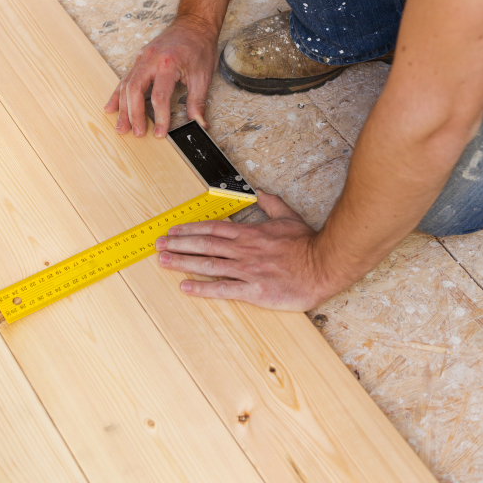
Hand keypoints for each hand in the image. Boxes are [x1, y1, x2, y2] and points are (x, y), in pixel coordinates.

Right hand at [104, 14, 218, 137]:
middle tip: (136, 133)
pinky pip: (125, 78)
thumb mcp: (203, 76)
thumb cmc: (199, 47)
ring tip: (121, 127)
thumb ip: (197, 102)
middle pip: (136, 91)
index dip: (159, 117)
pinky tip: (111, 108)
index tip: (160, 132)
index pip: (159, 96)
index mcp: (168, 64)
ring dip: (122, 108)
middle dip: (134, 114)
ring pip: (127, 85)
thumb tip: (199, 124)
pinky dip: (117, 95)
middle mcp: (151, 60)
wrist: (194, 24)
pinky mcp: (139, 59)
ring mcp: (142, 58)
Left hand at [155, 191, 331, 310]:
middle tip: (158, 244)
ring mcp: (247, 270)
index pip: (213, 229)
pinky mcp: (254, 290)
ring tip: (163, 260)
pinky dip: (202, 288)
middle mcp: (244, 250)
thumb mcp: (288, 216)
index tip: (174, 230)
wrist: (324, 265)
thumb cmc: (307, 244)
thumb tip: (260, 192)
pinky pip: (223, 289)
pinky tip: (186, 287)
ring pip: (208, 264)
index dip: (190, 229)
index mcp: (250, 233)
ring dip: (182, 262)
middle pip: (204, 245)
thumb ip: (271, 204)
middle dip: (178, 244)